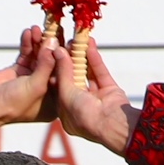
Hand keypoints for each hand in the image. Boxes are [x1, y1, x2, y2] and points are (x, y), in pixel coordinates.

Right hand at [0, 24, 60, 127]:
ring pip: (40, 55)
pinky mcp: (21, 70)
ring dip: (38, 42)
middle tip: (55, 29)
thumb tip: (53, 41)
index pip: (65, 76)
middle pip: (53, 63)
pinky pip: (28, 53)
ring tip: (37, 29)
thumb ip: (47, 63)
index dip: (67, 59)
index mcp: (53, 102)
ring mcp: (32, 79)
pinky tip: (28, 33)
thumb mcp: (36, 85)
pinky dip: (28, 44)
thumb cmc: (13, 104)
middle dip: (52, 46)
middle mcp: (45, 90)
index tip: (70, 42)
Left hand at [54, 38, 139, 154]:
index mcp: (66, 113)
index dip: (55, 70)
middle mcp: (80, 106)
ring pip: (86, 74)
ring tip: (78, 40)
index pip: (58, 88)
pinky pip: (99, 72)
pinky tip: (90, 44)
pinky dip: (94, 58)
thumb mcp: (65, 94)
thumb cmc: (83, 116)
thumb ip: (62, 72)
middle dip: (69, 61)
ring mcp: (95, 98)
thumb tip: (59, 51)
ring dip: (82, 57)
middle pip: (72, 79)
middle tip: (65, 43)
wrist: (110, 124)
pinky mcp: (109, 91)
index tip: (53, 53)